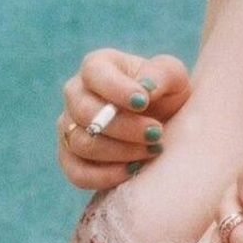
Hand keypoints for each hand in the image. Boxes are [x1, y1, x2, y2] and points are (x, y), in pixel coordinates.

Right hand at [57, 48, 190, 188]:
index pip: (94, 73)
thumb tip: (145, 89)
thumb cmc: (166, 93)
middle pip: (86, 112)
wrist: (165, 124)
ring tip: (153, 150)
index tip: (144, 103)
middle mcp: (76, 94)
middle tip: (156, 133)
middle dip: (124, 127)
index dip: (117, 89)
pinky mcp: (71, 158)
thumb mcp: (173, 76)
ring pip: (82, 143)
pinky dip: (104, 176)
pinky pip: (76, 172)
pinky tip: (134, 170)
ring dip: (121, 151)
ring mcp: (69, 126)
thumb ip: (160, 75)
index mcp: (98, 66)